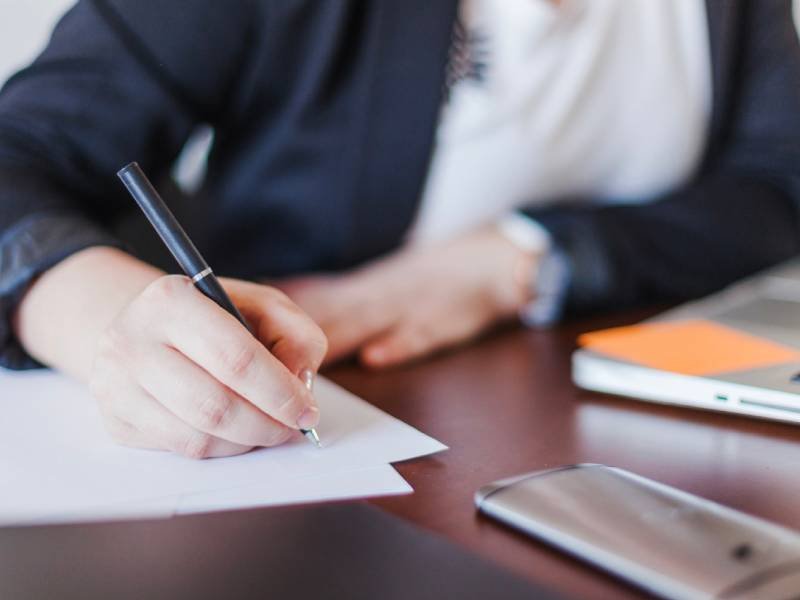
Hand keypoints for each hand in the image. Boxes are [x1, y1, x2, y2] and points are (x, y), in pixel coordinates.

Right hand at [89, 276, 326, 458]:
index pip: (234, 357)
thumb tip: (300, 382)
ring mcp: (116, 384)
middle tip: (293, 427)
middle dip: (267, 425)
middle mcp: (131, 340)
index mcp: (171, 300)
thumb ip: (296, 336)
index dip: (280, 392)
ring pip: (197, 437)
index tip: (307, 409)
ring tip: (267, 427)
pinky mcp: (115, 420)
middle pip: (214, 405)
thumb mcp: (262, 306)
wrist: (146, 330)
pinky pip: (179, 450)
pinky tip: (235, 431)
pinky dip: (220, 448)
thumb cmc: (213, 318)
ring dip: (246, 442)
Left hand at [276, 225, 536, 367]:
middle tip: (259, 362)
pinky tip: (379, 357)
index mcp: (360, 292)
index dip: (274, 322)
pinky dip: (399, 344)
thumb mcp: (376, 285)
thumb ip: (334, 299)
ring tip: (303, 367)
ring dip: (334, 343)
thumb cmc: (427, 279)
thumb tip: (280, 302)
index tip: (241, 334)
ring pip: (366, 323)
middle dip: (292, 343)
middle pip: (328, 318)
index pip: (310, 305)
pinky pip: (421, 333)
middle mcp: (377, 297)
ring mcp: (409, 308)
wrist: (488, 260)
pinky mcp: (443, 320)